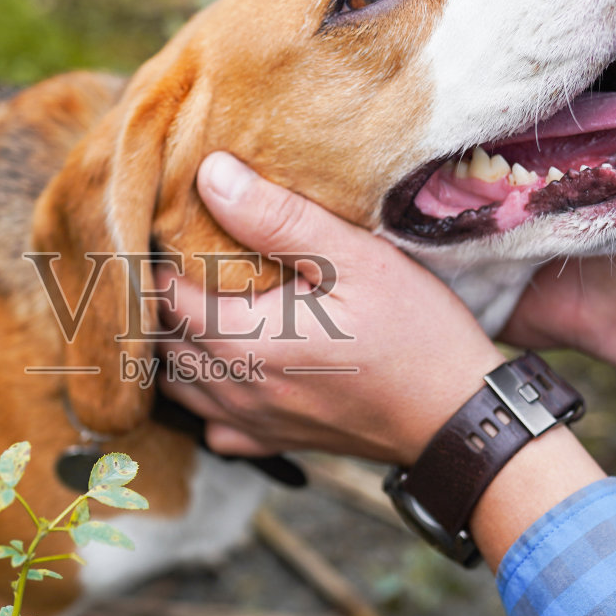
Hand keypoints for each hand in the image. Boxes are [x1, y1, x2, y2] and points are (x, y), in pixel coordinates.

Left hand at [158, 152, 504, 465]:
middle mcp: (234, 386)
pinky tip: (225, 363)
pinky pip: (209, 422)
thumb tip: (211, 174)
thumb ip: (279, 218)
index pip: (161, 292)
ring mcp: (248, 421)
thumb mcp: (357, 259)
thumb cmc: (417, 333)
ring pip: (174, 382)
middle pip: (160, 337)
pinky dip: (202, 392)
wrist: (459, 418)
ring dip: (174, 341)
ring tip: (198, 299)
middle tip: (180, 252)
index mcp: (243, 338)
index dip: (156, 253)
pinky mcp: (270, 441)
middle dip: (159, 295)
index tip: (171, 221)